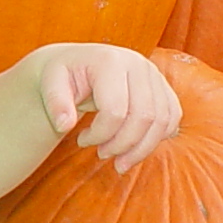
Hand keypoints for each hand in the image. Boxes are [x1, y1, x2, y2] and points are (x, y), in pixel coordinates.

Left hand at [36, 45, 180, 173]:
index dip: (100, 135)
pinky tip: (136, 148)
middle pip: (144, 117)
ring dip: (142, 149)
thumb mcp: (50, 84)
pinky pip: (172, 118)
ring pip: (162, 121)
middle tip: (102, 155)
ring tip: (120, 161)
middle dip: (123, 145)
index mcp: (110, 61)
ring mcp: (154, 74)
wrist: (78, 63)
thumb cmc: (63, 76)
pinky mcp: (163, 86)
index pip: (115, 110)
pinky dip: (157, 138)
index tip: (82, 141)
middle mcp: (138, 64)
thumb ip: (55, 103)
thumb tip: (64, 126)